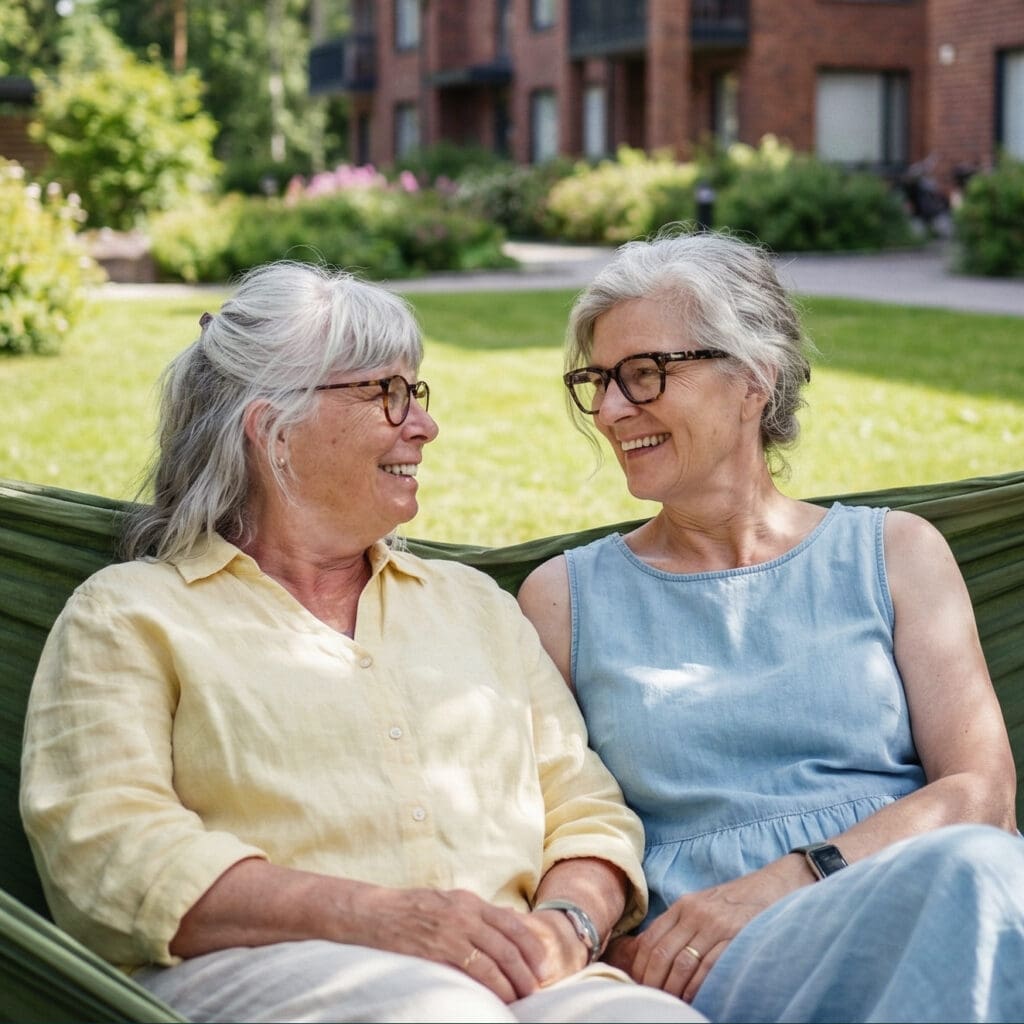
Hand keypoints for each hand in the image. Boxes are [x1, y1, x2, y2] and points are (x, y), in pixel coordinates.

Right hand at [359, 887, 579, 1002]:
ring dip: (514, 981)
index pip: (510, 921)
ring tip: (523, 996)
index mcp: (468, 900)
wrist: (371, 913)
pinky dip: (493, 985)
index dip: (530, 943)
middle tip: (537, 986)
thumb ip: (473, 912)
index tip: (541, 962)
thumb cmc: (408, 910)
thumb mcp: (445, 902)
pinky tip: (499, 996)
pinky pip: (476, 970)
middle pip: (509, 942)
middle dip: (527, 967)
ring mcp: (453, 931)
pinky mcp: (440, 950)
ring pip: (497, 959)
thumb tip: (504, 919)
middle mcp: (465, 912)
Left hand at [607, 866, 801, 1000]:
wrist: (774, 886)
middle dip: (653, 981)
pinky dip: (697, 987)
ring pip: (683, 963)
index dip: (640, 967)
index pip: (650, 940)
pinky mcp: (736, 937)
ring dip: (673, 988)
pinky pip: (709, 968)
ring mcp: (716, 925)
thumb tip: (652, 954)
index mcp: (683, 906)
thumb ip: (679, 924)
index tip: (638, 984)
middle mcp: (696, 914)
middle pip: (662, 954)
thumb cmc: (735, 901)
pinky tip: (692, 997)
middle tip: (651, 998)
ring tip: (670, 1002)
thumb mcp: (701, 905)